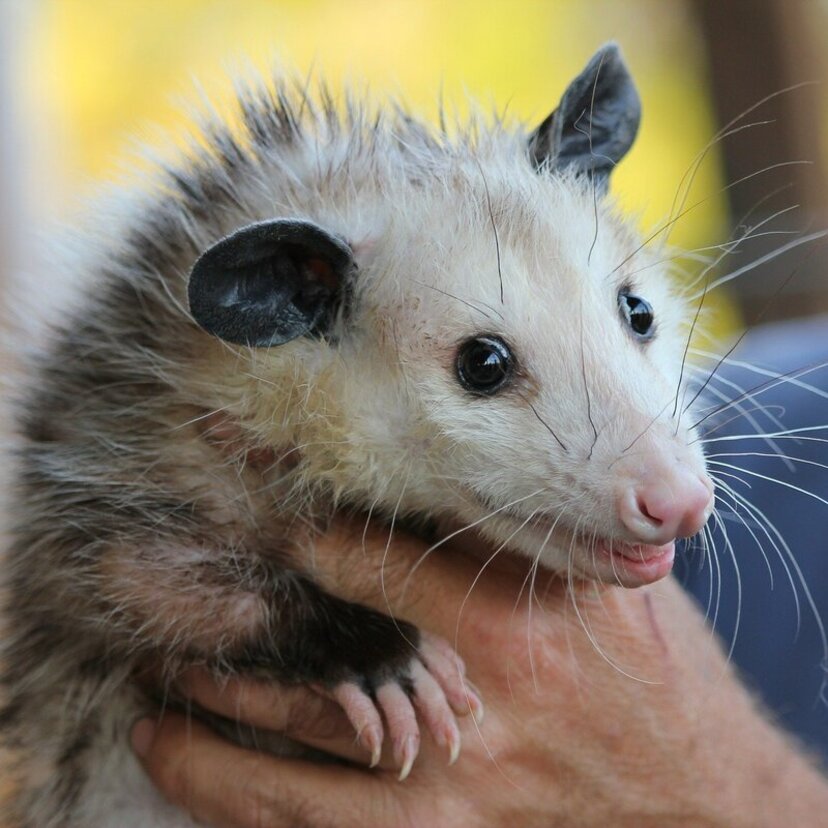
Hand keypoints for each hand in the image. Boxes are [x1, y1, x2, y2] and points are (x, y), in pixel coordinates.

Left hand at [132, 519, 827, 826]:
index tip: (238, 488)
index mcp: (511, 615)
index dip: (293, 514)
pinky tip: (195, 777)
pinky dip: (243, 806)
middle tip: (162, 587)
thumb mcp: (611, 592)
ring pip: (292, 762)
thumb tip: (462, 489)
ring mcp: (446, 782)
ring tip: (155, 698)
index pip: (370, 551)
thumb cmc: (660, 685)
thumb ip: (535, 542)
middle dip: (230, 618)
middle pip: (313, 648)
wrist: (701, 806)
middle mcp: (469, 696)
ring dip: (211, 729)